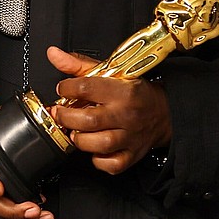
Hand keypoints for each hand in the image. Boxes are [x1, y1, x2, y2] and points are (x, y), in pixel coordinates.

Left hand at [47, 47, 171, 174]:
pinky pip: (111, 164)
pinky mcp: (132, 155)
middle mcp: (126, 114)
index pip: (87, 87)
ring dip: (80, 139)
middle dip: (66, 117)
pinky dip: (98, 160)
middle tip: (60, 113)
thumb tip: (54, 55)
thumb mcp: (111, 72)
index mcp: (122, 90)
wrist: (164, 112)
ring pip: (99, 144)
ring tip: (75, 131)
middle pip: (89, 120)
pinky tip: (94, 148)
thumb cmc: (135, 92)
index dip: (67, 88)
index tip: (63, 89)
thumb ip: (79, 65)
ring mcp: (130, 137)